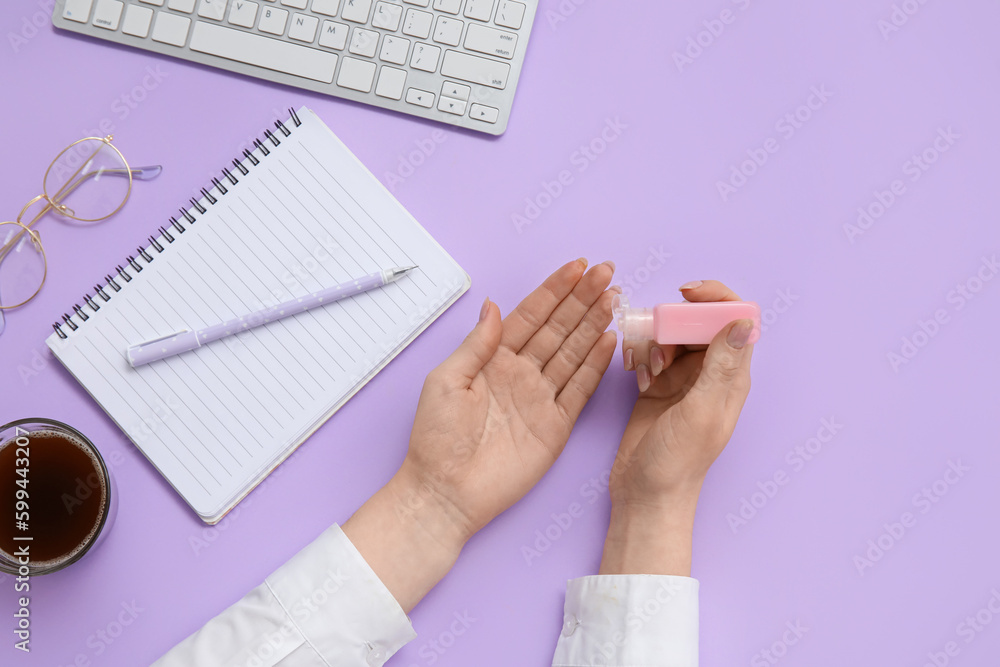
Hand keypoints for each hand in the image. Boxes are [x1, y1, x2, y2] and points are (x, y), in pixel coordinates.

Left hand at [344, 259, 618, 610]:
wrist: (447, 491)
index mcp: (493, 359)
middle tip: (607, 272)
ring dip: (594, 325)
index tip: (578, 267)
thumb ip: (477, 344)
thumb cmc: (437, 438)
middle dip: (583, 299)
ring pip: (573, 352)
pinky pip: (580, 389)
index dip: (554, 291)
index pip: (530, 316)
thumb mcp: (447, 381)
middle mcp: (520, 373)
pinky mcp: (555, 425)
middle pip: (559, 329)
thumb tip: (493, 305)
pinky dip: (596, 366)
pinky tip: (610, 341)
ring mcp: (540, 398)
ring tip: (614, 298)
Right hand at [601, 280, 754, 575]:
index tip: (686, 293)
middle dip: (675, 318)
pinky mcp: (657, 386)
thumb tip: (742, 321)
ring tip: (645, 365)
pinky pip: (651, 351)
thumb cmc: (677, 461)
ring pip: (673, 334)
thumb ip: (720, 366)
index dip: (716, 298)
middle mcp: (710, 373)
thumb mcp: (701, 411)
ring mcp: (683, 379)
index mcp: (730, 376)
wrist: (645, 494)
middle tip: (656, 337)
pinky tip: (634, 373)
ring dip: (654, 337)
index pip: (737, 319)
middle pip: (700, 321)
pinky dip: (640, 353)